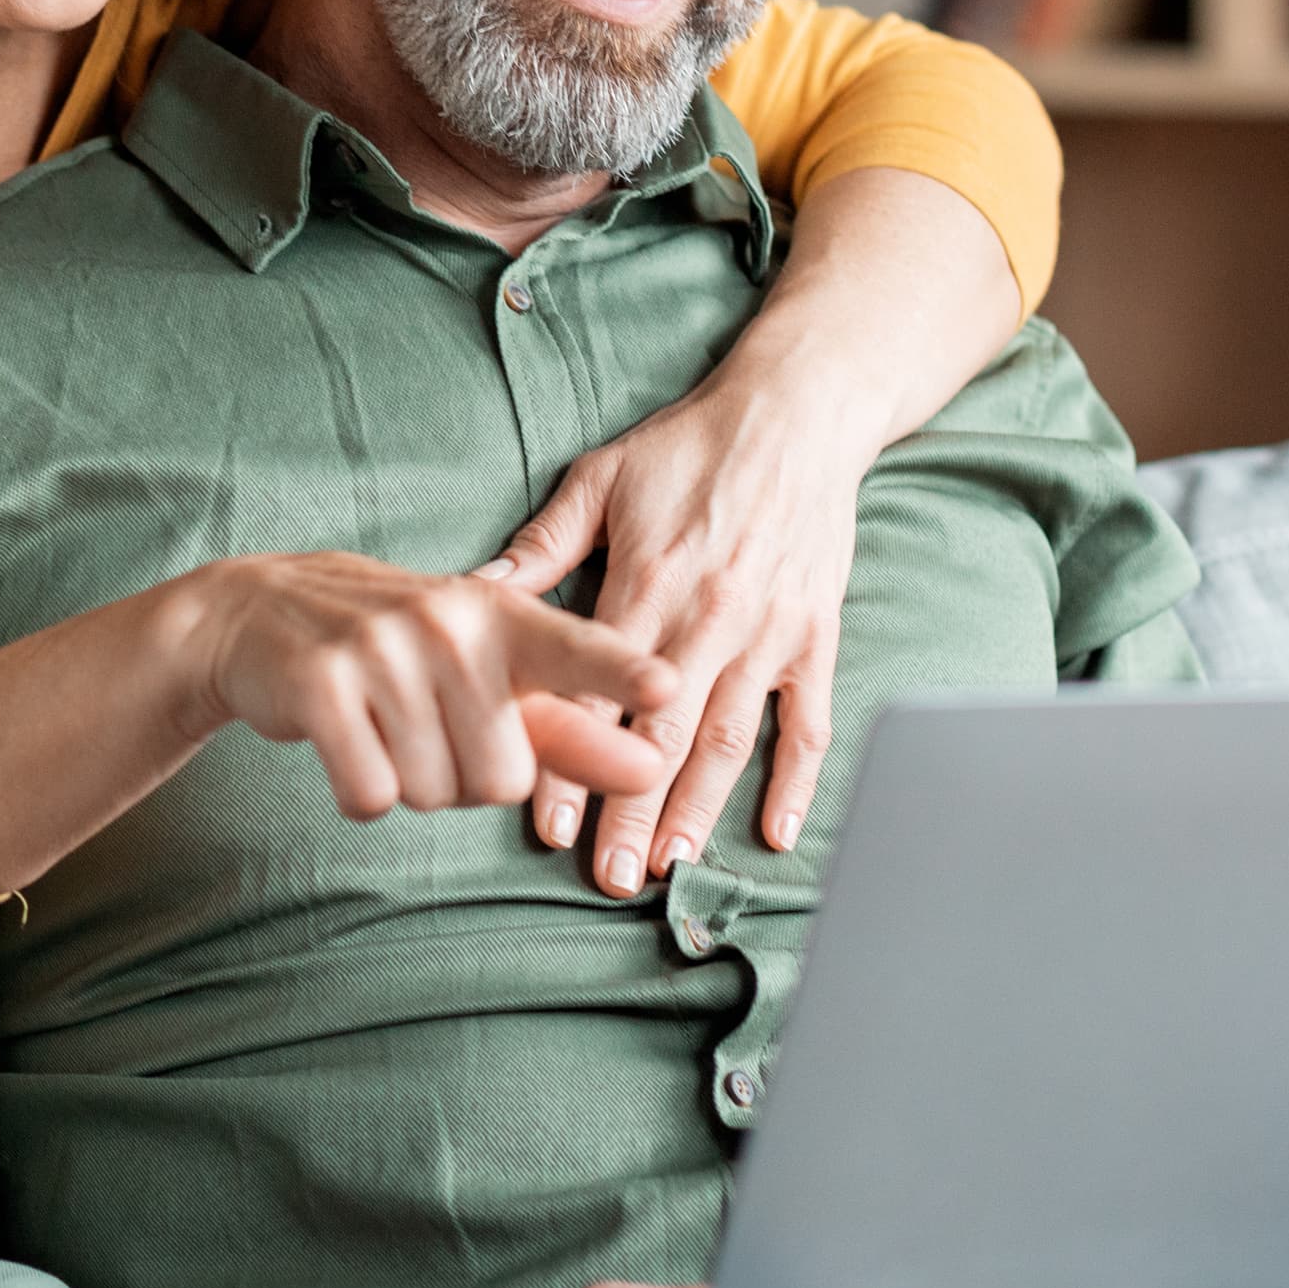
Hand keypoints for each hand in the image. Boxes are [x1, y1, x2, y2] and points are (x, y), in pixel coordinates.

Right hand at [183, 554, 678, 822]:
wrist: (263, 613)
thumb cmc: (404, 652)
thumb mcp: (489, 674)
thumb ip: (574, 729)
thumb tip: (652, 770)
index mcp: (503, 617)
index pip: (574, 649)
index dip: (620, 673)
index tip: (668, 687)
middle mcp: (449, 624)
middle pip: (504, 778)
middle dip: (468, 779)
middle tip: (429, 726)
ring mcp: (382, 650)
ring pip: (434, 793)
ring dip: (411, 783)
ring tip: (386, 725)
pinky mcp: (322, 686)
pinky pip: (372, 794)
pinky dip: (361, 790)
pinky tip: (348, 742)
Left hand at [481, 376, 872, 897]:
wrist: (799, 412)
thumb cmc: (691, 446)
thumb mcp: (602, 479)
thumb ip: (542, 545)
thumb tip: (473, 592)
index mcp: (650, 580)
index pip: (599, 690)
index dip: (572, 758)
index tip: (547, 822)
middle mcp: (711, 616)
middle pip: (664, 732)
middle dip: (632, 809)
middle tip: (605, 875)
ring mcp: (769, 632)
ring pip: (731, 739)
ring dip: (699, 810)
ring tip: (669, 866)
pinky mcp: (815, 637)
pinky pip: (809, 722)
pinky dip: (796, 782)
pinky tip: (774, 834)